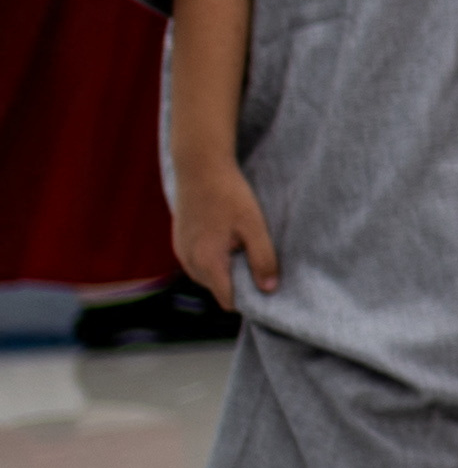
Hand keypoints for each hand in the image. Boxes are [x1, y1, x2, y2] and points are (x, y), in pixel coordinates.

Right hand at [175, 162, 278, 309]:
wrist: (199, 167)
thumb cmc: (229, 195)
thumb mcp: (254, 226)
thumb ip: (262, 259)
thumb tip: (269, 290)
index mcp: (206, 262)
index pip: (228, 300)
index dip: (249, 299)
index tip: (266, 288)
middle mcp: (188, 262)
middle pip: (218, 289)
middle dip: (239, 283)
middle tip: (258, 262)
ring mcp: (180, 252)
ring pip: (208, 277)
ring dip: (227, 270)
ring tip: (244, 247)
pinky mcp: (179, 242)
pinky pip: (199, 262)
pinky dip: (215, 259)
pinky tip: (228, 239)